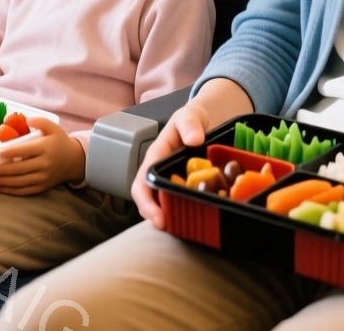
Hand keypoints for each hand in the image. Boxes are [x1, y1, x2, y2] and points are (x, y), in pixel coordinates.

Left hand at [0, 119, 85, 195]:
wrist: (75, 161)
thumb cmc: (60, 142)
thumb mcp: (53, 127)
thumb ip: (39, 121)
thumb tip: (24, 119)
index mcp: (45, 148)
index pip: (26, 150)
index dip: (12, 152)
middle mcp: (45, 164)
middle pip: (20, 168)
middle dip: (3, 171)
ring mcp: (44, 177)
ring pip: (20, 182)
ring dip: (3, 182)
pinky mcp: (43, 187)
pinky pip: (25, 191)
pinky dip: (11, 191)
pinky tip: (0, 189)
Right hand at [131, 103, 214, 226]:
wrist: (200, 122)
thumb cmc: (190, 120)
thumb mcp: (190, 115)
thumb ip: (190, 124)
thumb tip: (194, 140)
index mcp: (156, 156)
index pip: (143, 182)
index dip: (147, 202)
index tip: (158, 217)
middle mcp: (158, 171)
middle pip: (147, 198)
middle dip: (153, 215)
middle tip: (168, 228)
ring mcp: (169, 180)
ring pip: (160, 203)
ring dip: (167, 217)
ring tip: (182, 228)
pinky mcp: (181, 186)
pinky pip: (177, 202)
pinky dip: (182, 213)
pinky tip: (195, 221)